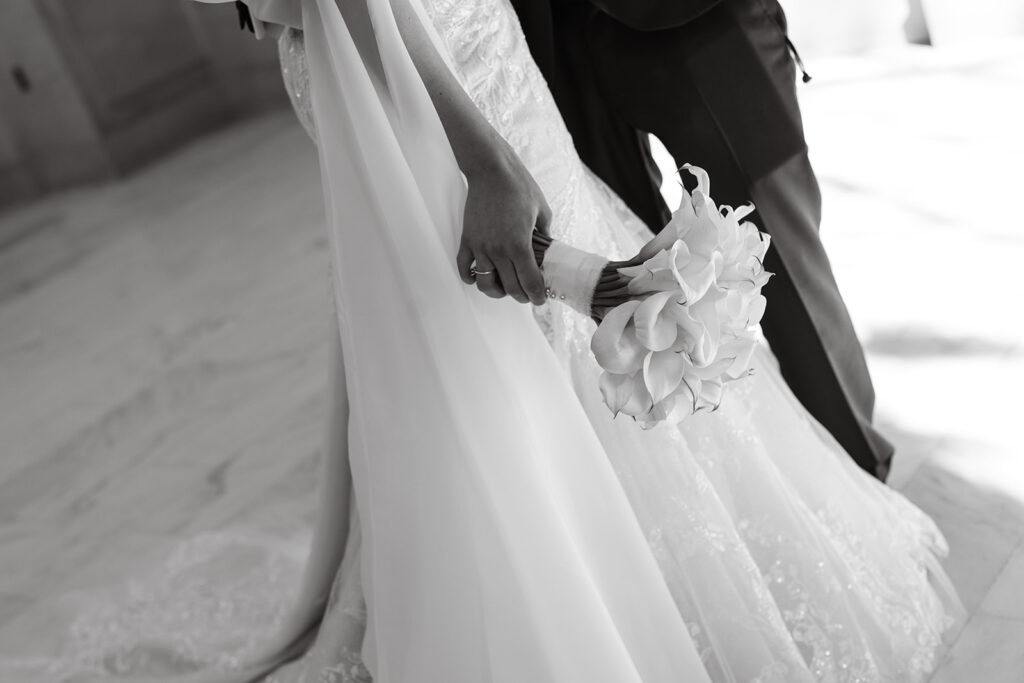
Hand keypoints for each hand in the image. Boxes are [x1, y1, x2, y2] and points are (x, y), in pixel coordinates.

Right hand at [456, 151, 550, 305]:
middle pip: (510, 288)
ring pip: (485, 285)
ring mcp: (480, 247)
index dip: (537, 295)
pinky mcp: (467, 240)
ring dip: (497, 292)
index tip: (540, 298)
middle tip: (528, 295)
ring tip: (504, 288)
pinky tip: (480, 277)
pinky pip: (464, 268)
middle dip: (522, 297)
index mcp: (519, 245)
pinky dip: (471, 278)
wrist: (491, 170)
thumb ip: (545, 235)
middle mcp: (498, 250)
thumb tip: (547, 249)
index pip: (529, 282)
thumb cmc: (519, 186)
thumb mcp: (542, 211)